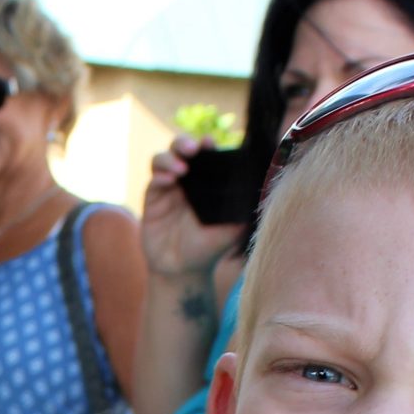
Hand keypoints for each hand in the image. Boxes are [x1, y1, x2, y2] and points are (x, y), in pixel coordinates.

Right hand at [139, 134, 245, 280]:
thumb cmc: (209, 248)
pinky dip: (160, 175)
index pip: (205, 155)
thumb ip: (243, 209)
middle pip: (180, 149)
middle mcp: (186, 181)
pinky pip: (154, 180)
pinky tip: (168, 181)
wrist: (182, 270)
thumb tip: (260, 188)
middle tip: (193, 149)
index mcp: (207, 182)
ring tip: (181, 169)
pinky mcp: (153, 199)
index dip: (206, 145)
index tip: (210, 143)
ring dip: (169, 158)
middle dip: (184, 143)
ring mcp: (168, 188)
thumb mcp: (232, 229)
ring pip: (163, 159)